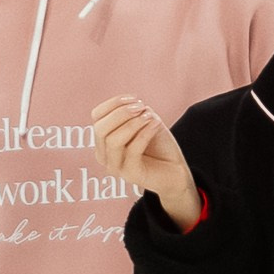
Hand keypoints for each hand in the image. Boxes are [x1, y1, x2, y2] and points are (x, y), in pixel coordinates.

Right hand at [91, 96, 201, 229]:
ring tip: (150, 116)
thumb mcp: (145, 122)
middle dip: (121, 113)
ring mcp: (115, 167)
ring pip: (113, 141)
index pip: (97, 116)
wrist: (176, 171)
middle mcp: (105, 155)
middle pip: (100, 129)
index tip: (135, 98)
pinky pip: (132, 150)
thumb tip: (132, 107)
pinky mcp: (130, 175)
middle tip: (141, 107)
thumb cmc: (159, 146)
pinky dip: (144, 133)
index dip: (114, 103)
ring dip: (133, 123)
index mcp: (103, 141)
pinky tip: (156, 124)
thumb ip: (135, 113)